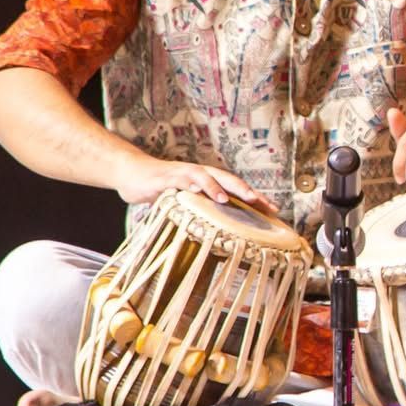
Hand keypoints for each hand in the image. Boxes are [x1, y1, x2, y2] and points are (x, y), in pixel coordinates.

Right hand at [113, 154, 277, 213]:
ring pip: (210, 176)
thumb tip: (217, 233)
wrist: (131, 173)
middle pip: (230, 180)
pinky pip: (185, 178)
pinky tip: (202, 191)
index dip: (254, 199)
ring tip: (239, 199)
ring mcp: (185, 173)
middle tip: (267, 205)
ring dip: (224, 187)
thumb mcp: (182, 202)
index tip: (274, 212)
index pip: (235, 189)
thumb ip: (199, 211)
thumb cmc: (159, 189)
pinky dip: (196, 184)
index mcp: (207, 182)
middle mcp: (200, 174)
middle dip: (248, 192)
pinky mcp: (168, 177)